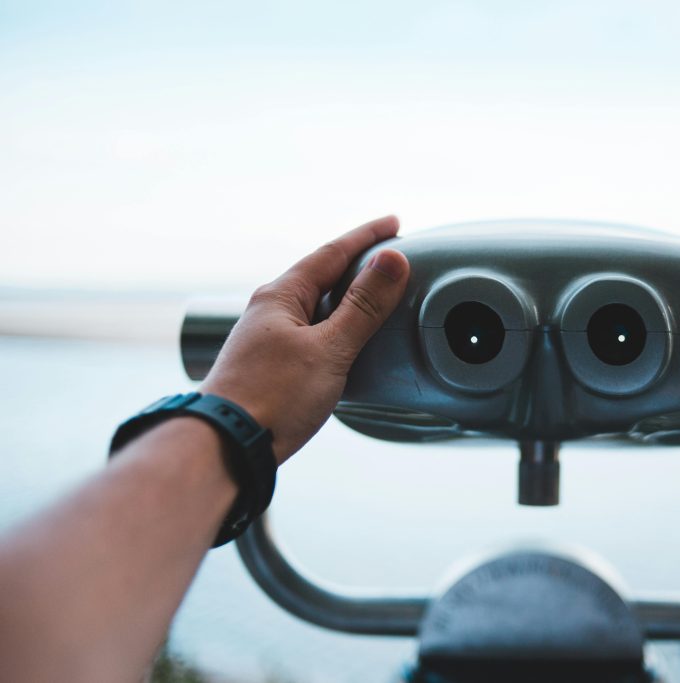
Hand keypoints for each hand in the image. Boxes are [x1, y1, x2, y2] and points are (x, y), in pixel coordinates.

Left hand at [200, 216, 409, 463]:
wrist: (225, 448)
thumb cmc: (272, 398)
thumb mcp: (329, 349)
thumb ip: (364, 306)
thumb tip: (392, 260)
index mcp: (280, 296)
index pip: (331, 253)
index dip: (366, 237)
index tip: (393, 223)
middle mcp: (270, 312)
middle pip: (321, 276)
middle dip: (356, 265)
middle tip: (388, 259)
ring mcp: (267, 340)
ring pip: (315, 307)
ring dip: (345, 298)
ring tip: (372, 298)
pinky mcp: (270, 367)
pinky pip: (310, 333)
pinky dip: (335, 327)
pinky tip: (344, 343)